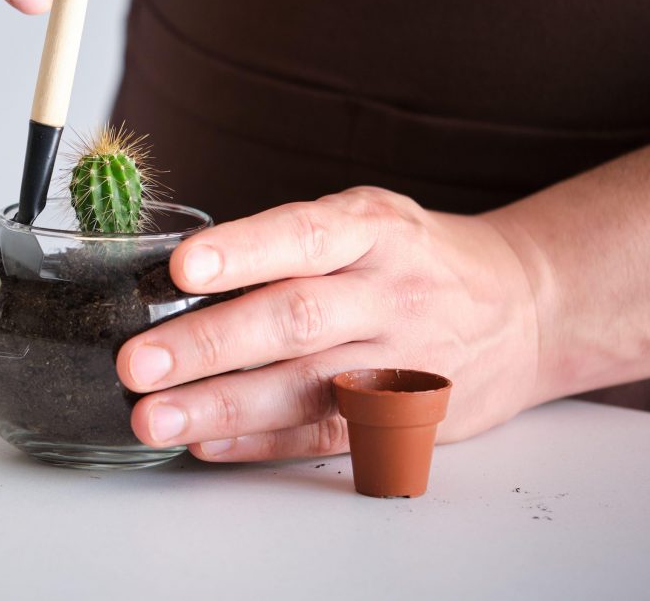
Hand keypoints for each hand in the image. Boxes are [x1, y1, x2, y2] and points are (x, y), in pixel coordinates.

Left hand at [117, 187, 541, 461]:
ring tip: (156, 418)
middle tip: (140, 363)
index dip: (243, 251)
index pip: (303, 234)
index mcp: (373, 229)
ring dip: (225, 407)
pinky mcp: (408, 416)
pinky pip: (329, 434)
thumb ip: (290, 242)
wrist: (523, 307)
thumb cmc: (415, 257)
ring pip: (308, 387)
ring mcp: (403, 359)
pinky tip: (209, 443)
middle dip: (211, 343)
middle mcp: (389, 292)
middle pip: (297, 319)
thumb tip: (178, 277)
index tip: (183, 269)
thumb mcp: (367, 220)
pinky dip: (264, 442)